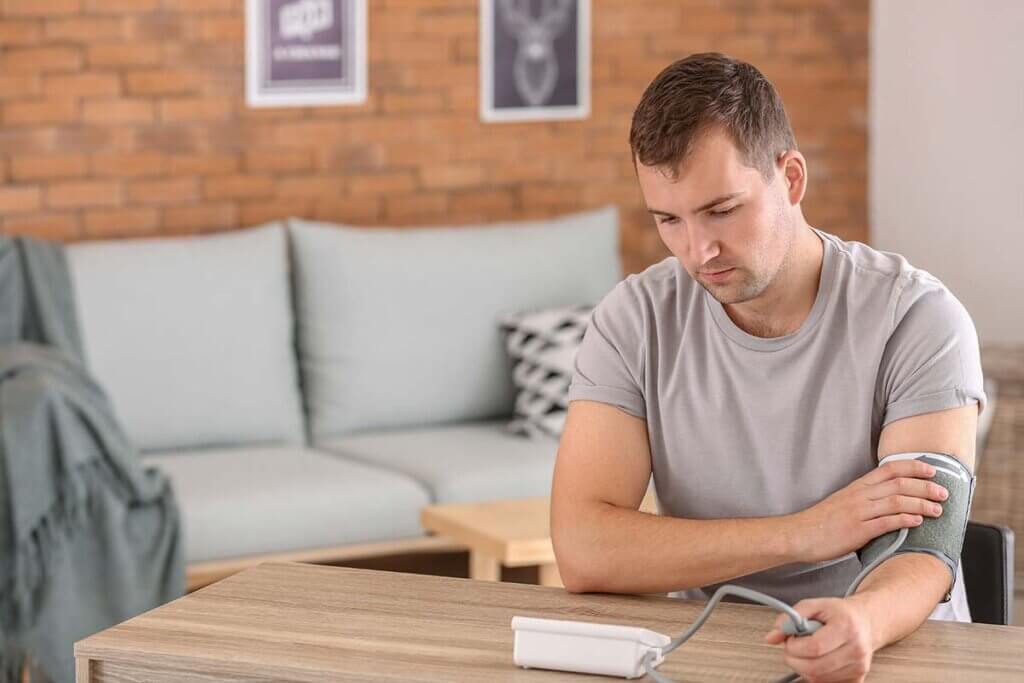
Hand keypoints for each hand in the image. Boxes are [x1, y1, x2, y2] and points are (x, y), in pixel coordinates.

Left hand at [764, 596, 875, 682]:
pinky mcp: (857, 679)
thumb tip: (772, 636)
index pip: (815, 647)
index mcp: (846, 627)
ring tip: (805, 652)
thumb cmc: (839, 613)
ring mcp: (858, 667)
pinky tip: (817, 661)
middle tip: (793, 647)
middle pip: (815, 667)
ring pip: (818, 678)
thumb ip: (790, 617)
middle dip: (794, 659)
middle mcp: (856, 650)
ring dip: (803, 667)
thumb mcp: (814, 605)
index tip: (790, 639)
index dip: (795, 646)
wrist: (865, 622)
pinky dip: (815, 674)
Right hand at [788, 459, 946, 562]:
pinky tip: (918, 521)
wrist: (800, 534)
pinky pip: (885, 522)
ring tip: (938, 510)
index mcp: (858, 486)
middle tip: (944, 492)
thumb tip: (892, 500)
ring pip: (896, 501)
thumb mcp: (844, 502)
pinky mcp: (857, 530)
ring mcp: (859, 512)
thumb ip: (867, 499)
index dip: (913, 467)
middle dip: (925, 486)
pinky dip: (904, 520)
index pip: (890, 469)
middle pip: (899, 484)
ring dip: (921, 504)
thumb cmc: (823, 522)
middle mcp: (860, 495)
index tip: (932, 470)